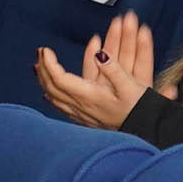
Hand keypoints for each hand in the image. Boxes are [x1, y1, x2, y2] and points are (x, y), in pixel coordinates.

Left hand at [34, 13, 153, 129]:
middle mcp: (81, 106)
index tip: (45, 49)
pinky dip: (52, 96)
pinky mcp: (84, 119)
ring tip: (39, 67)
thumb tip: (100, 53)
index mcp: (89, 96)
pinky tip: (48, 93)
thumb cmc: (138, 108)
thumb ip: (114, 69)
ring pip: (54, 97)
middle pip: (52, 87)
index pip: (60, 79)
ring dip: (44, 80)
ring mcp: (81, 114)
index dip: (50, 64)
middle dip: (44, 68)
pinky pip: (61, 107)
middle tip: (40, 52)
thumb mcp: (130, 87)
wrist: (143, 132)